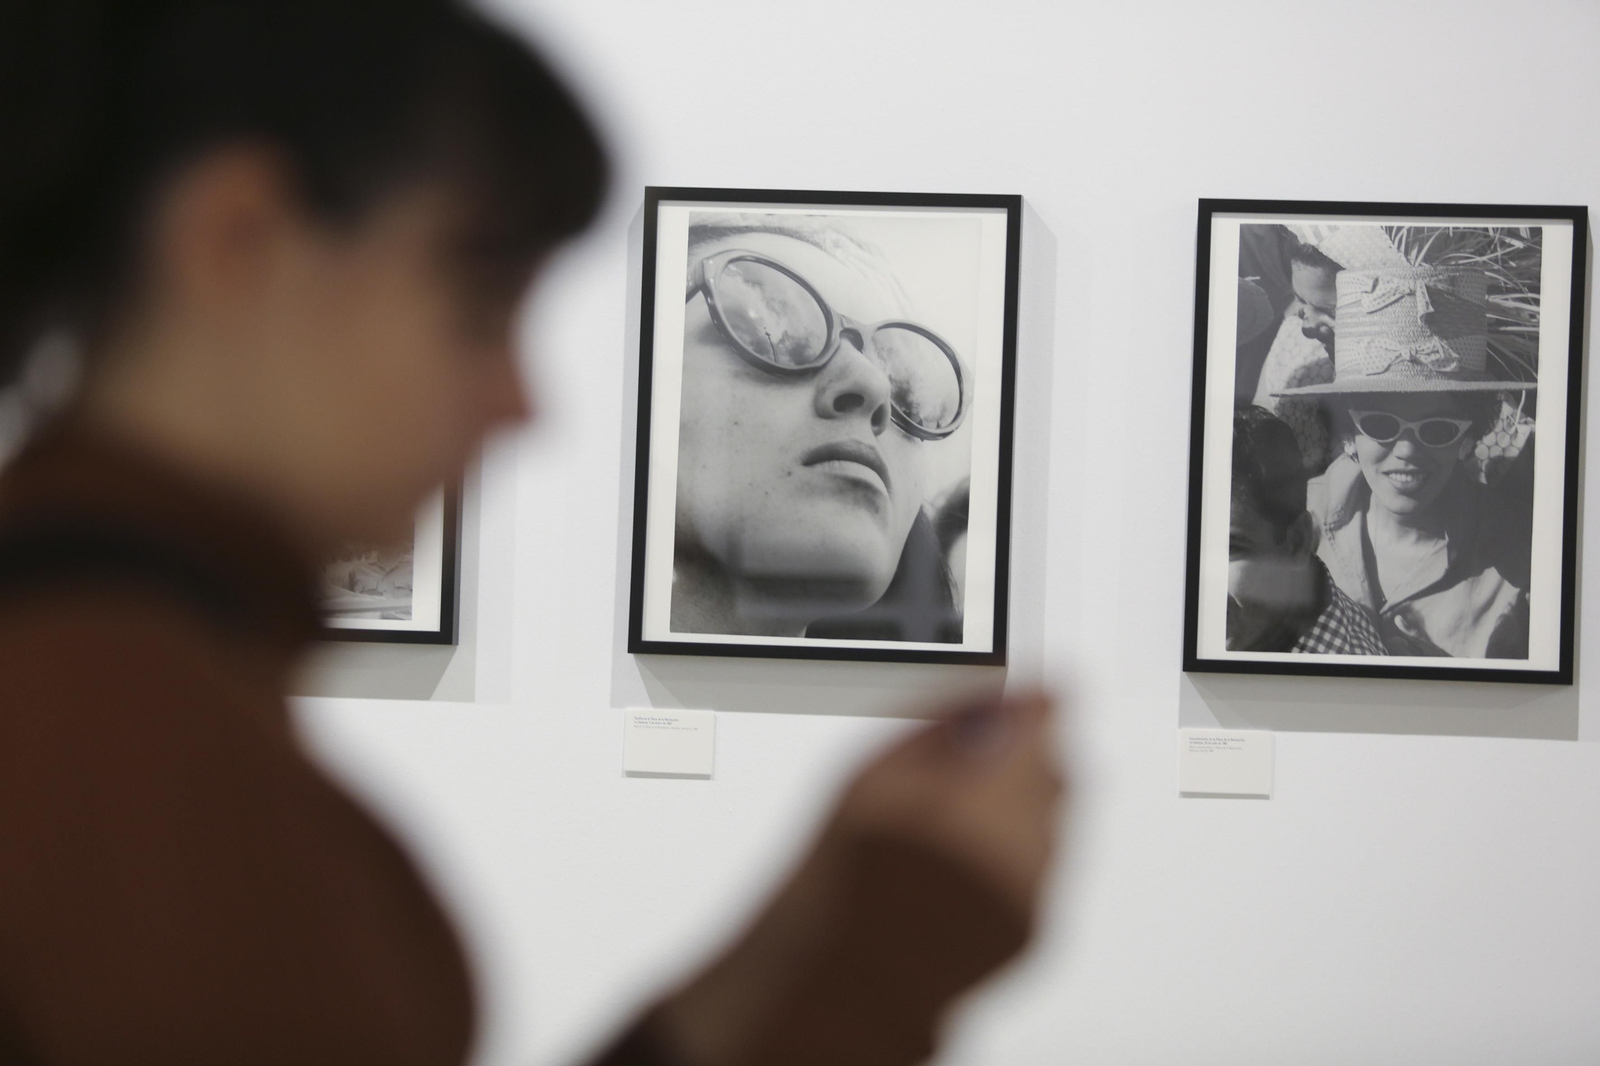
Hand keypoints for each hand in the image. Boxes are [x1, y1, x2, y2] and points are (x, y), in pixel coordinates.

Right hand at [652, 688, 1064, 1065]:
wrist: (837, 979)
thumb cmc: (839, 881)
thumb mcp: (870, 774)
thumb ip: (944, 724)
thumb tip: (997, 695)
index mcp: (980, 805)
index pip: (1046, 723)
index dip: (1034, 704)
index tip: (1026, 699)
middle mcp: (1019, 853)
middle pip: (1057, 772)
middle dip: (1023, 759)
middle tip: (967, 768)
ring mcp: (1031, 897)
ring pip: (1058, 820)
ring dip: (1021, 808)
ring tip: (950, 828)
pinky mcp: (1035, 933)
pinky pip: (1048, 868)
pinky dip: (1017, 855)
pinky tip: (961, 865)